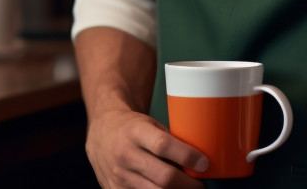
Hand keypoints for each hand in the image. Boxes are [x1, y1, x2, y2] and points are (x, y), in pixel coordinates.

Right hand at [86, 106, 208, 188]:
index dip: (187, 156)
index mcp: (135, 131)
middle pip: (163, 177)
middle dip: (188, 184)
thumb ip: (170, 142)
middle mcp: (124, 154)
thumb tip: (199, 162)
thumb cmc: (133, 128)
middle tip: (200, 184)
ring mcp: (119, 175)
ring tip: (186, 187)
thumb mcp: (150, 125)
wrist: (102, 133)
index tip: (204, 163)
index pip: (163, 145)